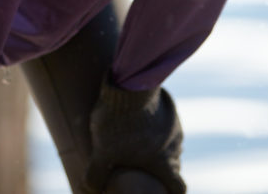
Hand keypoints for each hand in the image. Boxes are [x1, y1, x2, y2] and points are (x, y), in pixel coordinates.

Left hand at [84, 78, 185, 193]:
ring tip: (134, 143)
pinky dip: (153, 128)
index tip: (165, 192)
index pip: (178, 188)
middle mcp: (175, 146)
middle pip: (172, 166)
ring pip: (168, 144)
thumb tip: (89, 188)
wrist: (128, 84)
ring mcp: (174, 126)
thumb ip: (96, 176)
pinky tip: (135, 123)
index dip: (172, 193)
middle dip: (159, 169)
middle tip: (141, 168)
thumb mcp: (102, 153)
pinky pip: (164, 125)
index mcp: (165, 164)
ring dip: (155, 146)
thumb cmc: (118, 124)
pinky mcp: (168, 108)